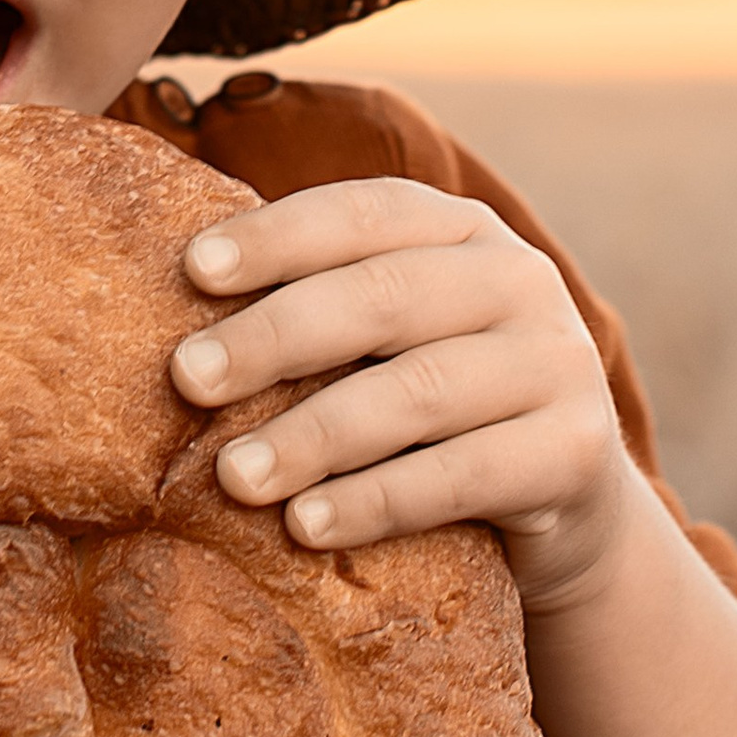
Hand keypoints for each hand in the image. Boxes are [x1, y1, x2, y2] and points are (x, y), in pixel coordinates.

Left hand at [169, 178, 634, 608]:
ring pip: (418, 391)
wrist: (567, 505)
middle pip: (383, 298)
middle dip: (275, 336)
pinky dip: (377, 501)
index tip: (192, 269)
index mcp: (462, 232)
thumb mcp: (388, 343)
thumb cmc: (433, 410)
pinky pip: (462, 476)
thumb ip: (315, 310)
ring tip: (234, 476)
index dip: (279, 235)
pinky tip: (307, 524)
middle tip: (187, 377)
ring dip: (315, 434)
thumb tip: (159, 310)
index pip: (365, 212)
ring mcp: (558, 363)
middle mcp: (519, 280)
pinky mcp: (577, 451)